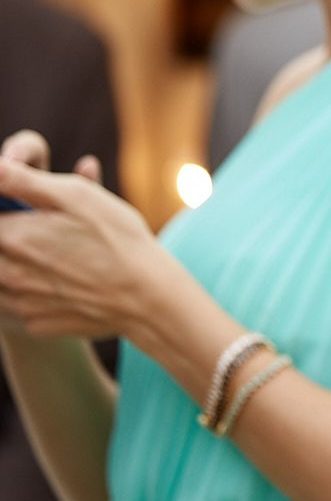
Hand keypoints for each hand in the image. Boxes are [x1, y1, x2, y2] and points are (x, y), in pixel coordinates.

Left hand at [0, 132, 163, 339]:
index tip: (30, 208)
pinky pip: (19, 301)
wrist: (147, 297)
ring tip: (59, 257)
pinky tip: (65, 282)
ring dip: (18, 262)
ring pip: (3, 275)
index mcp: (13, 237)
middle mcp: (6, 272)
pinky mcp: (33, 321)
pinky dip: (33, 289)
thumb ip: (23, 179)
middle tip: (52, 232)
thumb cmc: (118, 240)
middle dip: (14, 235)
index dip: (9, 206)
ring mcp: (18, 301)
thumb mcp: (77, 196)